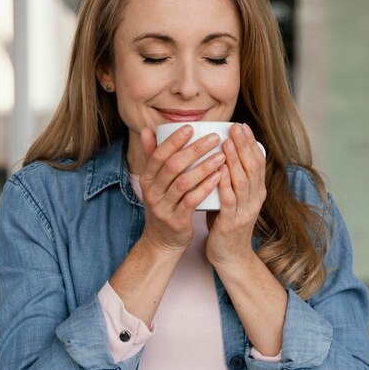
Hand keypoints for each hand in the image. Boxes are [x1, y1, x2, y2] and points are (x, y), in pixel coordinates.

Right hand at [138, 125, 225, 252]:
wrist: (162, 242)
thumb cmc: (164, 206)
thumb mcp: (154, 183)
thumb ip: (153, 157)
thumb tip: (148, 129)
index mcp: (147, 180)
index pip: (158, 155)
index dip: (174, 141)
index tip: (191, 127)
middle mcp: (152, 193)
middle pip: (173, 166)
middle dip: (194, 150)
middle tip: (214, 138)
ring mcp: (163, 208)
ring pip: (184, 183)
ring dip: (204, 167)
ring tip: (221, 155)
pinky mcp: (176, 221)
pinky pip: (192, 201)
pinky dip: (206, 187)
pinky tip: (218, 176)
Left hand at [205, 123, 266, 267]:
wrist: (229, 256)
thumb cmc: (225, 224)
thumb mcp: (232, 198)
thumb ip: (228, 180)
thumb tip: (217, 155)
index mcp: (256, 192)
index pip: (257, 163)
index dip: (251, 144)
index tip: (242, 126)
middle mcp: (255, 199)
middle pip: (253, 167)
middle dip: (244, 145)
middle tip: (236, 127)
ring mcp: (245, 211)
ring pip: (243, 180)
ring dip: (235, 160)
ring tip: (226, 142)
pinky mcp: (232, 222)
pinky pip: (229, 200)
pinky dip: (225, 184)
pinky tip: (219, 171)